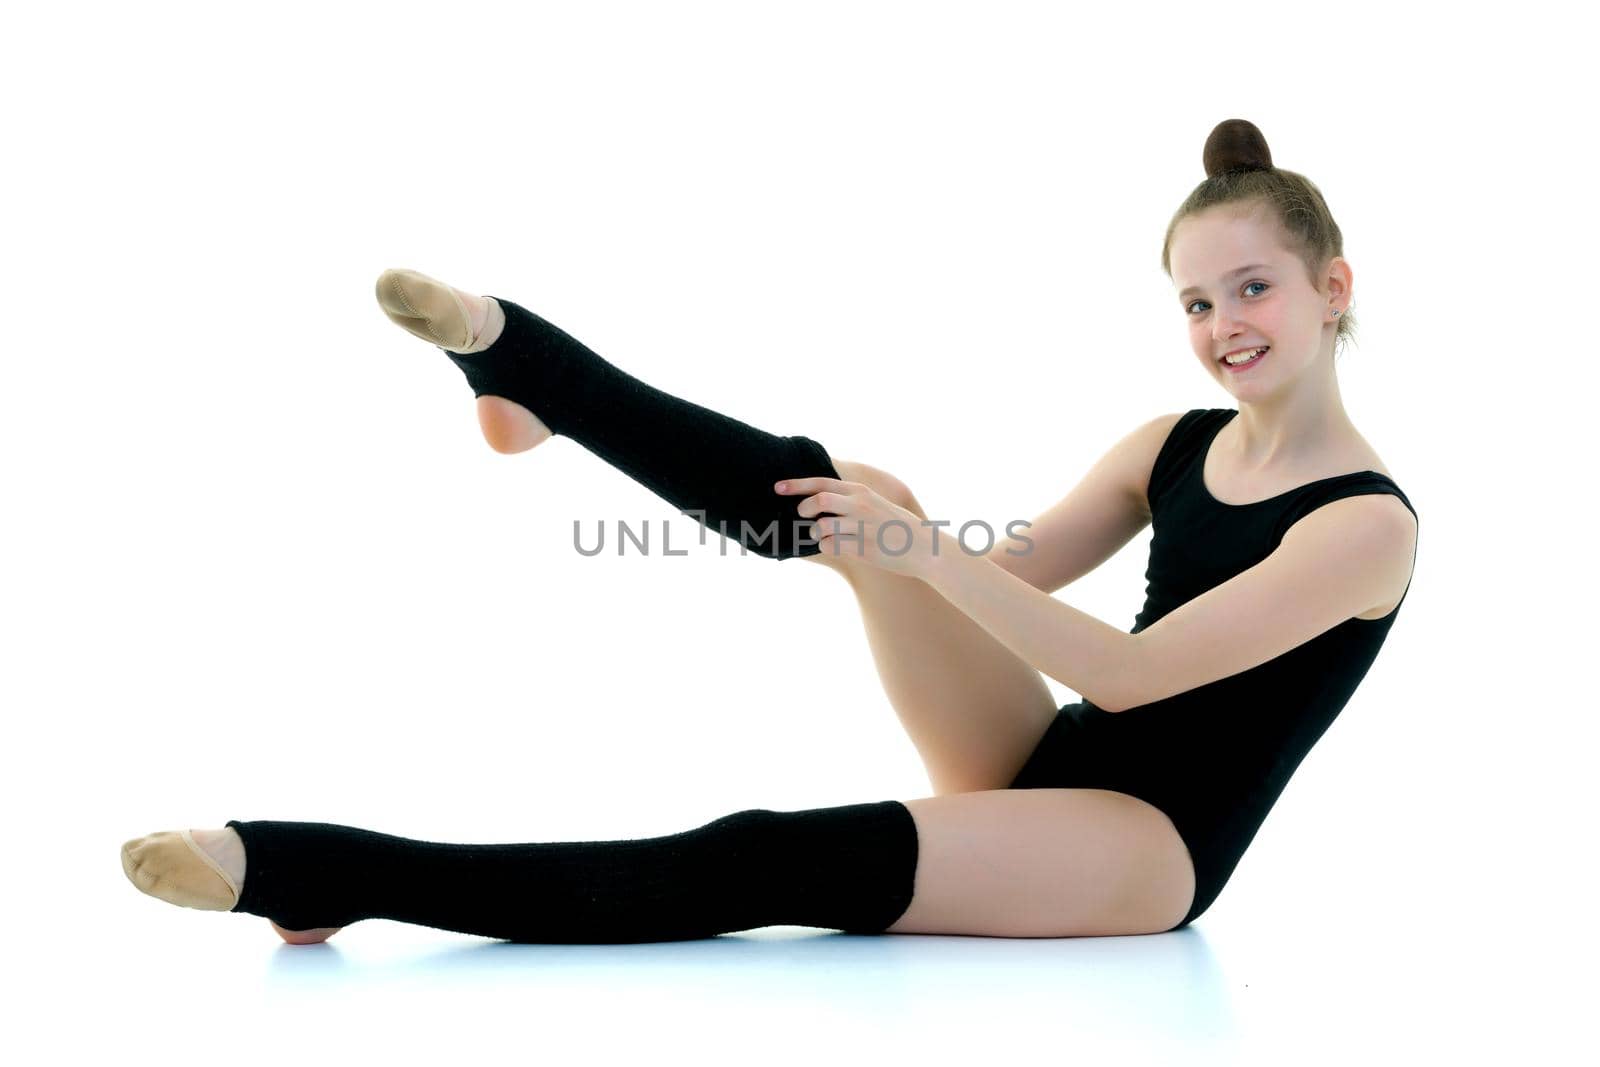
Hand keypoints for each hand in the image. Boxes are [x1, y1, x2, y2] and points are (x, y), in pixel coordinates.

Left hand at [774, 476, 940, 578]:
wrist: (924, 548)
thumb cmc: (899, 527)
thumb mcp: (877, 503)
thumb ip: (853, 499)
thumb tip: (823, 499)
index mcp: (861, 492)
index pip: (822, 483)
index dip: (796, 485)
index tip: (777, 487)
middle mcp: (860, 505)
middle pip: (818, 500)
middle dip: (804, 507)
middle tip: (803, 515)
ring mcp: (861, 527)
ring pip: (822, 526)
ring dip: (816, 532)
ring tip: (824, 536)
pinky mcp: (862, 548)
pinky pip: (831, 546)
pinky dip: (827, 547)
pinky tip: (839, 547)